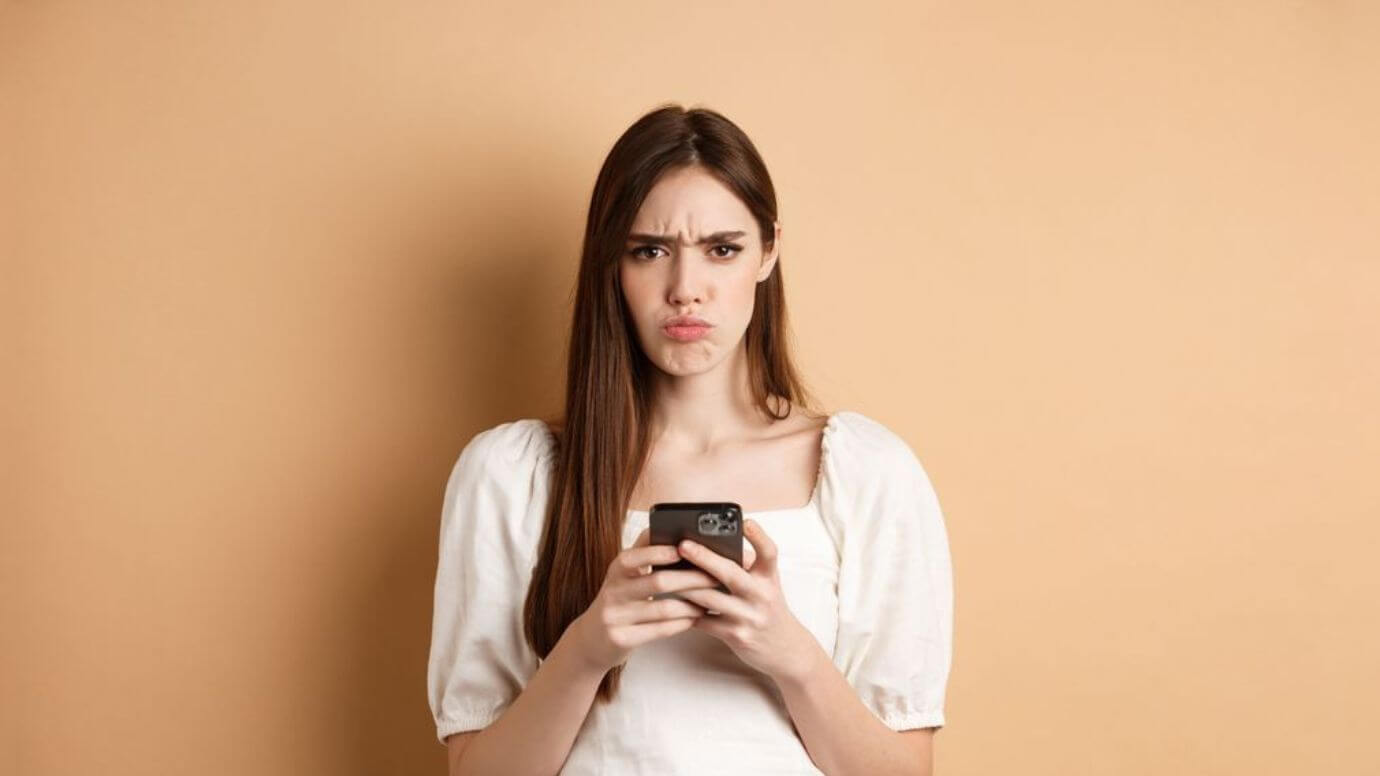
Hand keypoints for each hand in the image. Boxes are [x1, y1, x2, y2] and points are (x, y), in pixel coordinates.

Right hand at [570, 527, 718, 673]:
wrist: (591, 639)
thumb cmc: (618, 600)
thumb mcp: (623, 575)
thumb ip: (643, 554)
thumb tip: (669, 528)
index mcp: (615, 571)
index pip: (634, 556)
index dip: (659, 552)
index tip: (685, 548)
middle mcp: (612, 592)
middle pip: (657, 582)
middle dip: (690, 578)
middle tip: (713, 577)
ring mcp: (614, 617)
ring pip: (662, 609)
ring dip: (691, 604)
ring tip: (709, 600)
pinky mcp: (621, 639)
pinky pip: (659, 630)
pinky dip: (681, 623)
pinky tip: (694, 618)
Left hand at [675, 519, 822, 682]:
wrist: (785, 649)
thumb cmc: (767, 607)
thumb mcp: (766, 584)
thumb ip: (746, 566)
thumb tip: (710, 544)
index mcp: (769, 577)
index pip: (769, 552)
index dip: (759, 536)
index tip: (746, 521)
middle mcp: (761, 595)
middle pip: (731, 573)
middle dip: (704, 558)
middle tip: (683, 545)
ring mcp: (749, 617)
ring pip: (710, 598)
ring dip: (686, 585)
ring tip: (665, 573)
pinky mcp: (736, 636)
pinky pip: (705, 621)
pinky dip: (687, 611)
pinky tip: (671, 603)